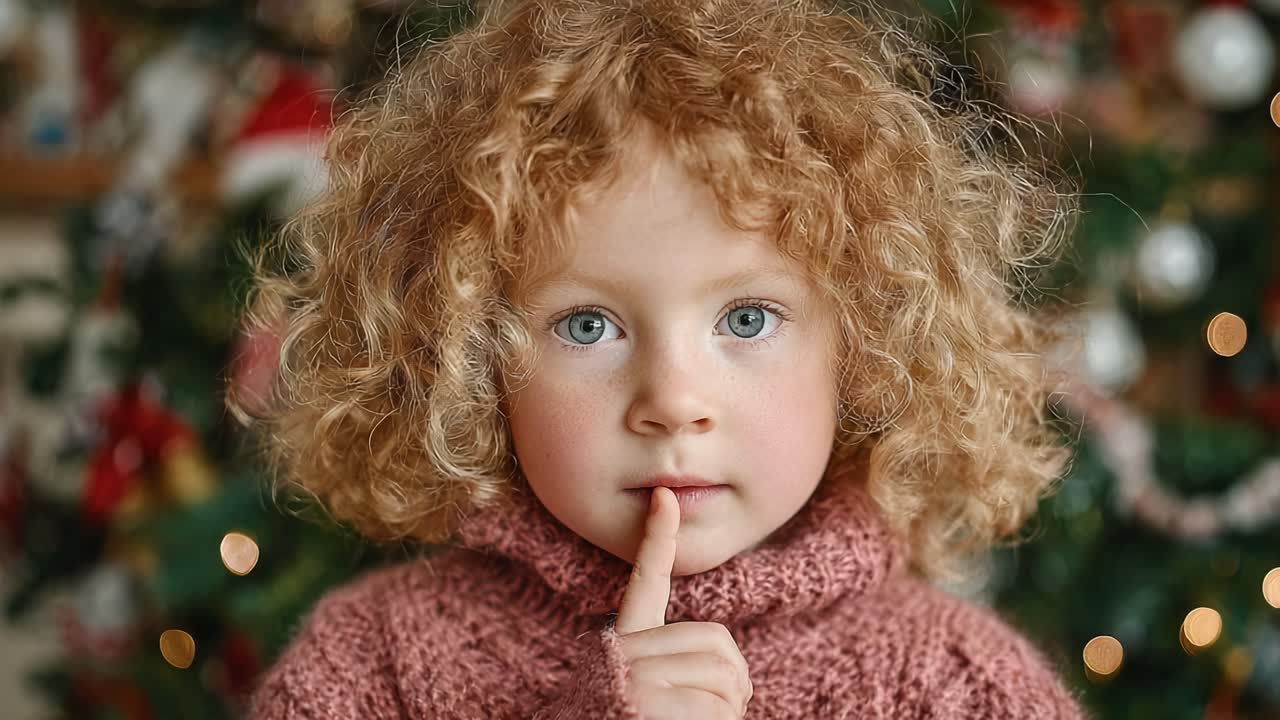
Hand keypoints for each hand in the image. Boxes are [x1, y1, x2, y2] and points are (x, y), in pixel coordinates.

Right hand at [612, 486, 753, 718]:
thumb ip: (677, 669)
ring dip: (729, 713)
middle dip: (734, 684)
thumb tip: (732, 675)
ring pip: (723, 678)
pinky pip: (716, 710)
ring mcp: (635, 676)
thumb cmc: (625, 719)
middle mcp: (625, 653)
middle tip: (719, 714)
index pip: (644, 583)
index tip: (664, 498)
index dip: (656, 539)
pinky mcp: (647, 701)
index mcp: (624, 644)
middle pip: (717, 645)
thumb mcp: (649, 695)